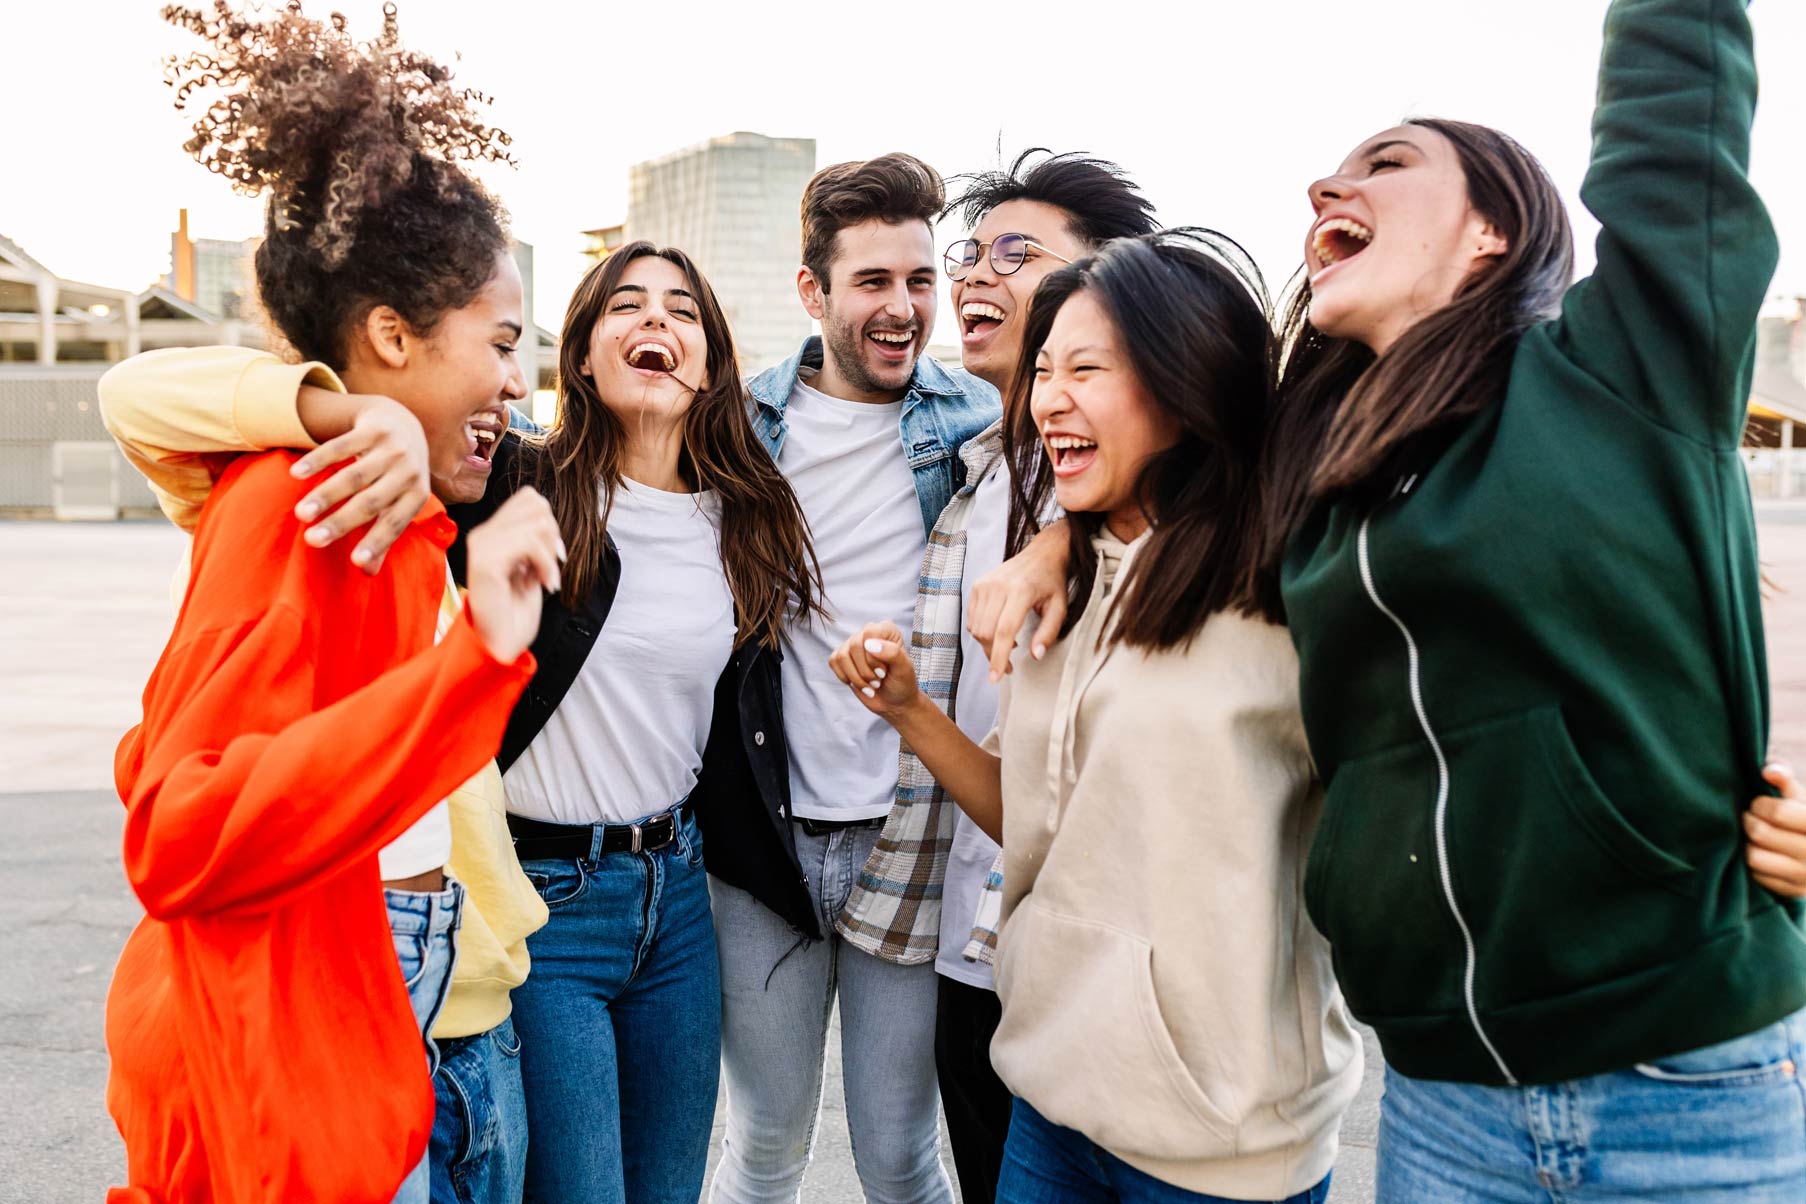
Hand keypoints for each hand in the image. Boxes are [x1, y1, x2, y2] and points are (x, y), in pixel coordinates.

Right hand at [290, 389, 430, 573]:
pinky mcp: (374, 428)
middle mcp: (409, 472)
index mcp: (417, 496)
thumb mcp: (398, 502)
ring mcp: (393, 448)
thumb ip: (383, 534)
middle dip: (341, 523)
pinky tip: (296, 474)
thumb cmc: (396, 475)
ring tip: (300, 514)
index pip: (395, 523)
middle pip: (371, 502)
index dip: (377, 543)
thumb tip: (367, 573)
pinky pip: (341, 445)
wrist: (403, 422)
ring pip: (354, 476)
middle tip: (311, 540)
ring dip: (325, 495)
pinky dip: (318, 460)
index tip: (355, 562)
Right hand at [463, 487, 563, 662]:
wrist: (499, 647)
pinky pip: (530, 543)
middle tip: (552, 566)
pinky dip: (547, 564)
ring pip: (536, 522)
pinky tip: (547, 585)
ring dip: (551, 554)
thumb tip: (547, 520)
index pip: (529, 498)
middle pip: (535, 504)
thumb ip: (533, 542)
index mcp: (491, 533)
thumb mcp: (529, 569)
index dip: (549, 521)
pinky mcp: (486, 562)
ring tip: (548, 579)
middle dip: (553, 534)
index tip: (553, 554)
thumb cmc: (514, 614)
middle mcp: (482, 534)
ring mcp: (481, 546)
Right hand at [828, 621, 920, 721]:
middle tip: (878, 681)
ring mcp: (852, 644)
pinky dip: (845, 678)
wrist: (894, 701)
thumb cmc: (902, 683)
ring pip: (842, 656)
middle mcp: (867, 633)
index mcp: (886, 630)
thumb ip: (893, 653)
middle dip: (866, 671)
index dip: (874, 657)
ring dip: (856, 678)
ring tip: (870, 685)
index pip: (870, 633)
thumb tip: (869, 644)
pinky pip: (833, 662)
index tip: (884, 671)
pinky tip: (859, 683)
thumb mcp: (904, 669)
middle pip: (854, 645)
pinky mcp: (842, 657)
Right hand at [967, 519, 1069, 681]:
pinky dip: (982, 632)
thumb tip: (1036, 656)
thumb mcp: (1060, 607)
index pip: (1004, 631)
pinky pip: (972, 619)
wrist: (1041, 553)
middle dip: (993, 655)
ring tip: (1006, 645)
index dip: (998, 657)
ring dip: (987, 644)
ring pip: (976, 628)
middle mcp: (998, 586)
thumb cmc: (1052, 582)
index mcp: (1020, 591)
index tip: (995, 678)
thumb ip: (1049, 633)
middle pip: (986, 633)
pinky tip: (998, 631)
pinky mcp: (977, 585)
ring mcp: (984, 584)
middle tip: (1008, 667)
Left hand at [1746, 763, 1805, 896]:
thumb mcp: (1803, 800)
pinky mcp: (1793, 892)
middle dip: (1750, 821)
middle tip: (1752, 818)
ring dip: (1749, 843)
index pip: (1777, 813)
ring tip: (1755, 836)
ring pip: (1754, 857)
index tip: (1759, 803)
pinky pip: (1757, 876)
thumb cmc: (1805, 820)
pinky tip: (1762, 853)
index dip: (1760, 804)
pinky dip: (1754, 863)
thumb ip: (1786, 782)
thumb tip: (1768, 771)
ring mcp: (1805, 876)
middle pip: (1761, 833)